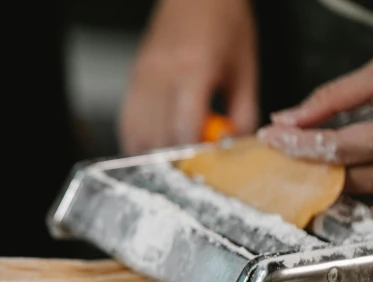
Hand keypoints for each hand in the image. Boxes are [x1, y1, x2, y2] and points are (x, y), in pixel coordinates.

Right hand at [119, 0, 257, 153]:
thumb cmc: (225, 24)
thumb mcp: (245, 69)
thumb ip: (244, 112)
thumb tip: (237, 146)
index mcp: (194, 69)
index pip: (184, 127)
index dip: (193, 153)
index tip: (205, 163)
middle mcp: (162, 74)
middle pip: (158, 136)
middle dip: (174, 159)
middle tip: (190, 166)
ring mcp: (143, 77)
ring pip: (137, 133)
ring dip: (154, 153)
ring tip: (172, 159)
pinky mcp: (134, 79)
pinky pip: (126, 121)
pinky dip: (138, 140)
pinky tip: (153, 146)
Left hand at [258, 42, 372, 193]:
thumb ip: (334, 98)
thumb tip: (290, 119)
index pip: (341, 148)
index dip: (300, 144)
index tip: (273, 137)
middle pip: (351, 178)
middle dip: (311, 165)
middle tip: (282, 147)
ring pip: (368, 187)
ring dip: (333, 172)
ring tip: (305, 151)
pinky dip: (360, 174)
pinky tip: (340, 159)